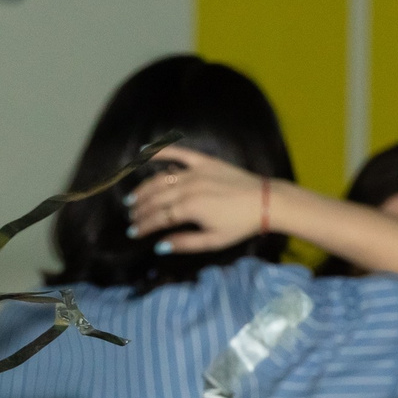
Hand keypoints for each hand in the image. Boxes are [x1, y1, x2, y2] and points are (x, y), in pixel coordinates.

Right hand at [126, 145, 275, 253]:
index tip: (132, 232)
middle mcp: (188, 188)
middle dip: (140, 209)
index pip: (158, 217)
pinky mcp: (205, 161)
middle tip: (131, 217)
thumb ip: (185, 243)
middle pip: (156, 198)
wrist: (266, 201)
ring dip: (144, 188)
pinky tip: (144, 150)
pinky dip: (161, 150)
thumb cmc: (241, 225)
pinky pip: (179, 153)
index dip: (143, 226)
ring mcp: (196, 172)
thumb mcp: (214, 241)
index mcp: (189, 209)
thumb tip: (159, 246)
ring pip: (161, 179)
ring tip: (133, 198)